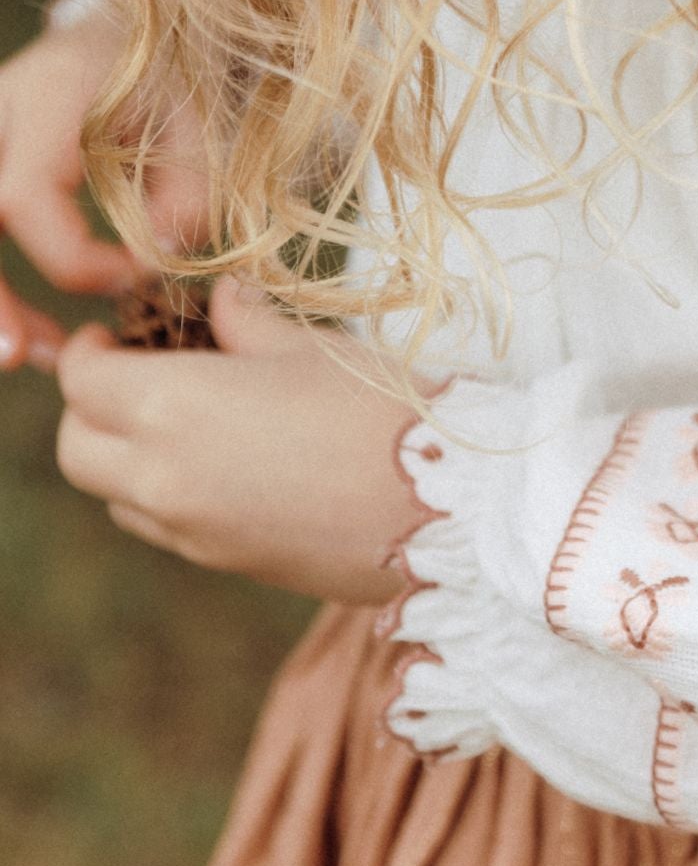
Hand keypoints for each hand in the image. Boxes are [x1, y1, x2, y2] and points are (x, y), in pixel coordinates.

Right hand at [0, 1, 207, 368]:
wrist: (117, 35)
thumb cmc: (160, 79)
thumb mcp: (194, 120)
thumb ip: (187, 191)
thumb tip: (156, 264)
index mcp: (43, 99)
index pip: (24, 198)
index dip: (76, 257)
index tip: (137, 277)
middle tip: (18, 357)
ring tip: (22, 356)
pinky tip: (21, 331)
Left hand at [54, 276, 418, 604]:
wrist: (451, 508)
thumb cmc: (383, 408)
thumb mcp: (313, 347)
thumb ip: (248, 324)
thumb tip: (220, 302)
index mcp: (173, 409)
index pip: (84, 383)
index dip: (90, 351)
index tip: (112, 333)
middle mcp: (163, 477)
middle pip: (77, 451)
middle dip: (90, 410)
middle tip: (133, 374)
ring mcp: (191, 531)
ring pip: (114, 497)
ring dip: (124, 457)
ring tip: (181, 419)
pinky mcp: (226, 563)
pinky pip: (163, 525)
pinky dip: (166, 492)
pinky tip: (224, 460)